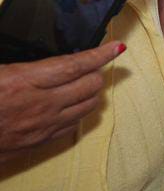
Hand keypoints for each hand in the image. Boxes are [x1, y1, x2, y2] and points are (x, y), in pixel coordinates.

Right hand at [0, 41, 125, 158]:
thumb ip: (19, 64)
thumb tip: (46, 59)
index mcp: (23, 81)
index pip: (76, 65)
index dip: (100, 54)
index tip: (116, 47)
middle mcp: (40, 105)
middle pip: (90, 86)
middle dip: (96, 72)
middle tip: (91, 66)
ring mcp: (41, 127)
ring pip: (88, 107)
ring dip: (91, 93)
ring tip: (85, 84)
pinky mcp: (38, 143)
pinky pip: (73, 126)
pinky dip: (79, 113)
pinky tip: (71, 106)